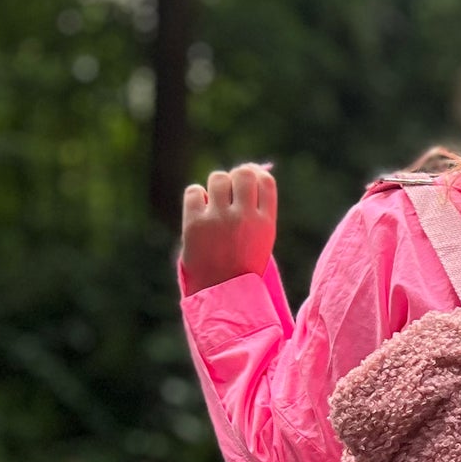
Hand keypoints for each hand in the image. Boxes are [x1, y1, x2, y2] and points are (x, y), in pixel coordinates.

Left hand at [181, 163, 276, 294]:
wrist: (221, 295)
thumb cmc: (242, 264)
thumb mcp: (261, 237)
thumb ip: (258, 206)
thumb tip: (253, 166)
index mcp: (266, 223)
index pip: (265, 180)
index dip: (255, 174)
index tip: (248, 181)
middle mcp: (245, 218)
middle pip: (242, 173)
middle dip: (235, 177)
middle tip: (229, 192)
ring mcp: (219, 220)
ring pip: (217, 178)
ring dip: (215, 187)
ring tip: (214, 205)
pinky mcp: (195, 223)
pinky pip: (194, 191)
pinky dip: (196, 198)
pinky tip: (200, 213)